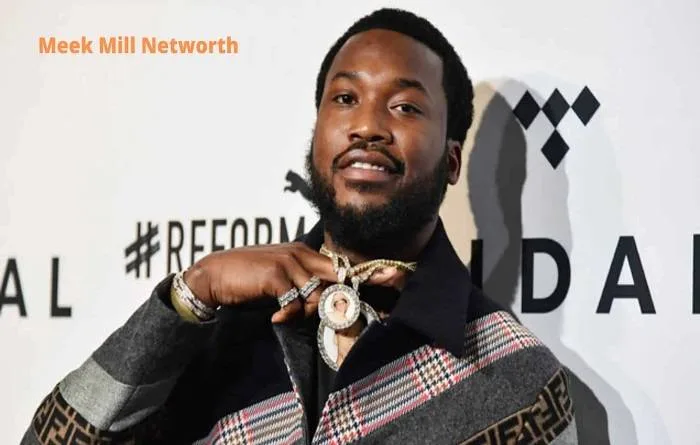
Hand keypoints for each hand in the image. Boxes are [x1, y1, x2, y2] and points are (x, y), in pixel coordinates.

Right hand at [183, 242, 412, 323]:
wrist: (213, 275)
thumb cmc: (247, 279)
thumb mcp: (279, 281)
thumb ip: (301, 287)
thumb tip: (323, 305)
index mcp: (303, 253)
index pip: (339, 265)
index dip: (366, 273)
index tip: (393, 277)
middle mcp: (300, 254)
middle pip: (337, 274)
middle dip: (354, 292)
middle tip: (363, 312)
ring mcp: (289, 261)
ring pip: (319, 292)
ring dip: (309, 311)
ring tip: (287, 315)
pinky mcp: (276, 274)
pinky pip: (296, 301)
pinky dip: (288, 314)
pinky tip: (277, 318)